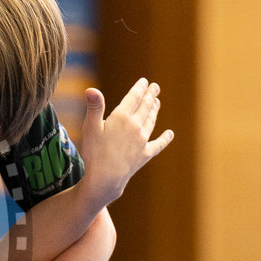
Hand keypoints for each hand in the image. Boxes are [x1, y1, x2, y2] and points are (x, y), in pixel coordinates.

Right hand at [80, 78, 172, 204]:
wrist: (106, 178)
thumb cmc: (94, 153)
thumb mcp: (90, 128)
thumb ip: (95, 107)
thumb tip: (91, 89)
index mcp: (122, 118)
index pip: (134, 98)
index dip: (139, 88)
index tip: (145, 81)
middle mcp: (136, 127)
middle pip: (145, 107)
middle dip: (150, 96)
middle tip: (155, 87)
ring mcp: (142, 141)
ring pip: (151, 121)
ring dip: (154, 110)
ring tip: (157, 102)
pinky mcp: (145, 154)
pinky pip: (158, 144)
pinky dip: (165, 138)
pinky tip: (170, 134)